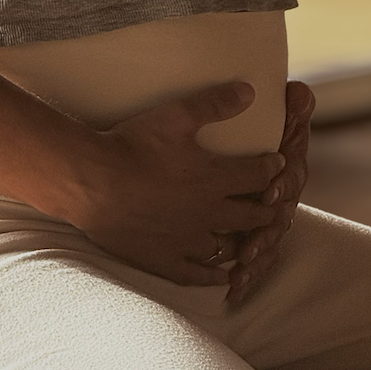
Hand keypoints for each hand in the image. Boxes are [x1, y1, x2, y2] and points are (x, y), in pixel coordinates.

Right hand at [69, 82, 287, 285]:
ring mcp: (188, 241)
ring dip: (244, 242)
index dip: (271, 169)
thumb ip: (214, 104)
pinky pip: (199, 275)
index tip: (276, 164)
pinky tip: (222, 278)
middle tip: (272, 204)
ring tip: (250, 238)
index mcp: (214, 178)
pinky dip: (215, 277)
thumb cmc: (134, 145)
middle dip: (265, 208)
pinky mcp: (166, 259)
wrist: (94, 182)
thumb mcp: (176, 116)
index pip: (257, 176)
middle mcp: (209, 213)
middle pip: (251, 215)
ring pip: (229, 248)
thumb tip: (250, 92)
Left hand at [225, 80, 314, 308]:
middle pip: (279, 217)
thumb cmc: (264, 128)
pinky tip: (235, 290)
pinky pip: (256, 260)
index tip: (267, 190)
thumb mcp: (278, 113)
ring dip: (258, 258)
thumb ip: (293, 104)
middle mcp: (281, 196)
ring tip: (242, 271)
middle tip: (249, 245)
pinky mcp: (252, 234)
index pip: (290, 176)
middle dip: (265, 232)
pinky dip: (249, 276)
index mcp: (287, 166)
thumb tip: (299, 91)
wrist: (251, 144)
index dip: (281, 184)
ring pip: (269, 241)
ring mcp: (268, 218)